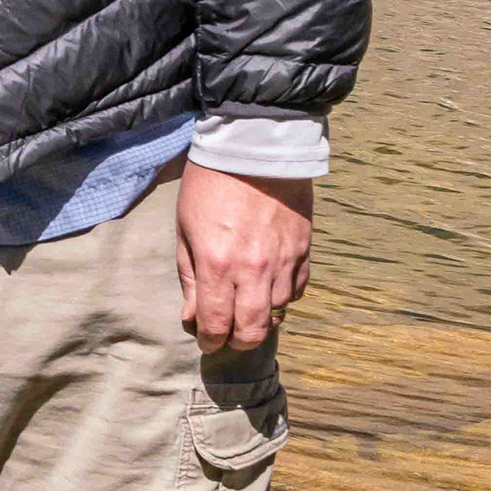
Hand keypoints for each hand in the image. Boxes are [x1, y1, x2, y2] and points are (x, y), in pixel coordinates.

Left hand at [174, 162, 313, 354]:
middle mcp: (254, 271)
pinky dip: (282, 297)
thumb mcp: (185, 230)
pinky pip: (297, 291)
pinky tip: (268, 287)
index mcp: (218, 265)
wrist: (254, 148)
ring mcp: (284, 262)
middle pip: (253, 332)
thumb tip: (193, 317)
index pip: (217, 325)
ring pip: (278, 314)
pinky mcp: (305, 250)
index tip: (205, 341)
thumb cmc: (210, 185)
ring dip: (261, 318)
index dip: (209, 342)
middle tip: (227, 334)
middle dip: (237, 341)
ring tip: (245, 306)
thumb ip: (190, 278)